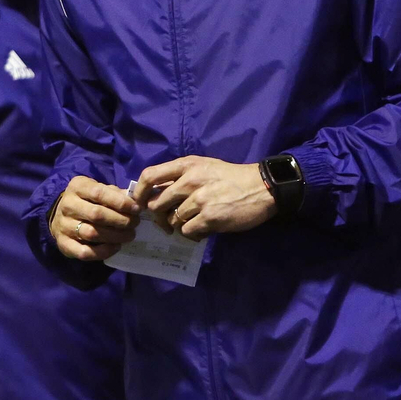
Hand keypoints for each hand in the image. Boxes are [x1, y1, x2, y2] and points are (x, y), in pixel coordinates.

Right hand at [49, 175, 139, 259]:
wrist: (60, 215)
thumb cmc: (86, 200)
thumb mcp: (98, 189)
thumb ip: (115, 193)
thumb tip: (134, 200)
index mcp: (77, 187)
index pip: (99, 193)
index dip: (120, 202)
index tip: (136, 209)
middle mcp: (68, 205)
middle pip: (96, 215)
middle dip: (120, 220)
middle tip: (135, 223)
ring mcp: (63, 226)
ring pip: (91, 233)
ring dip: (114, 236)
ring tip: (129, 235)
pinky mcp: (64, 244)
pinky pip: (84, 252)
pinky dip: (103, 252)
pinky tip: (115, 247)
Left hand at [133, 156, 275, 238]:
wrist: (261, 187)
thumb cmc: (231, 177)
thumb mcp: (204, 167)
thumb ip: (181, 176)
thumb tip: (157, 193)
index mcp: (187, 165)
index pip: (150, 176)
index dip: (139, 192)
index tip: (139, 203)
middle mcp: (190, 180)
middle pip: (156, 204)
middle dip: (158, 216)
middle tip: (167, 221)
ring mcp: (199, 199)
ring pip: (173, 220)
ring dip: (179, 226)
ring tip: (192, 223)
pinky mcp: (210, 217)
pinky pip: (187, 231)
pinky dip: (191, 234)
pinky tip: (201, 230)